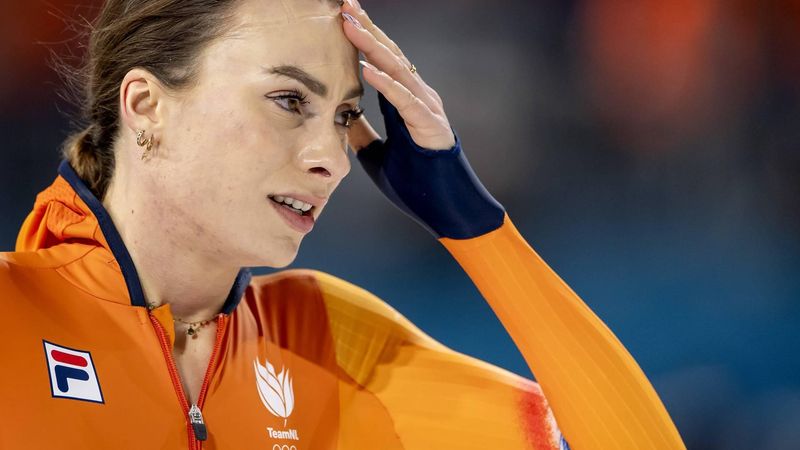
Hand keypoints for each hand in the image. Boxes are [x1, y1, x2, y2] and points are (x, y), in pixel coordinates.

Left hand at [340, 0, 503, 239]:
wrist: (448, 209)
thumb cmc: (418, 185)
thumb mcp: (377, 155)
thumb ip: (361, 133)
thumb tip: (338, 117)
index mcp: (406, 103)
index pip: (382, 62)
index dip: (364, 39)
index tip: (343, 17)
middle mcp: (419, 98)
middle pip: (389, 56)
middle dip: (366, 29)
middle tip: (344, 4)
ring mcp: (428, 110)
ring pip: (397, 71)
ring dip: (372, 46)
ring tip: (349, 24)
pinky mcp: (431, 127)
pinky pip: (405, 101)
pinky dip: (386, 84)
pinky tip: (366, 69)